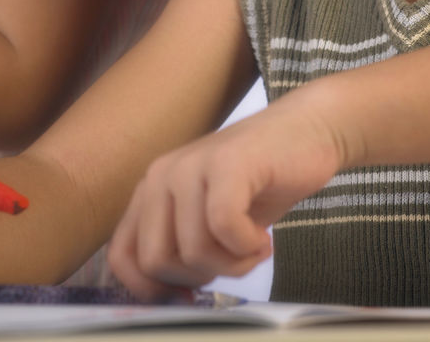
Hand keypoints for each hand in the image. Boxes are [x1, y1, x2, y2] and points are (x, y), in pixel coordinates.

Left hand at [107, 91, 346, 299]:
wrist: (308, 131)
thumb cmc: (261, 183)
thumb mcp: (209, 221)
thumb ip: (181, 249)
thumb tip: (166, 297)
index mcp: (150, 190)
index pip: (121, 256)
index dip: (153, 288)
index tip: (192, 292)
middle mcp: (161, 175)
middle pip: (155, 261)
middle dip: (199, 276)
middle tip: (232, 261)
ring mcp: (192, 166)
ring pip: (192, 250)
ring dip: (233, 264)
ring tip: (254, 247)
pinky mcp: (227, 164)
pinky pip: (224, 227)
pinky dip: (248, 247)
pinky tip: (264, 239)